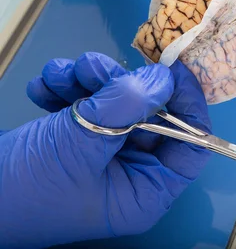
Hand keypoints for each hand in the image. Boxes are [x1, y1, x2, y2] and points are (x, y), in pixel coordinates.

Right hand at [0, 53, 210, 247]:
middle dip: (119, 84)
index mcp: (145, 190)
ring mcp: (101, 155)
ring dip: (88, 82)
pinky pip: (84, 108)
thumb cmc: (25, 187)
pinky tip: (44, 89)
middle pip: (149, 114)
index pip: (191, 145)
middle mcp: (130, 173)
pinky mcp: (74, 142)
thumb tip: (164, 78)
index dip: (188, 105)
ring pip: (114, 104)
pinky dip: (66, 92)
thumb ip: (126, 106)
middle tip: (92, 66)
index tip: (171, 68)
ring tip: (61, 74)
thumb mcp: (81, 144)